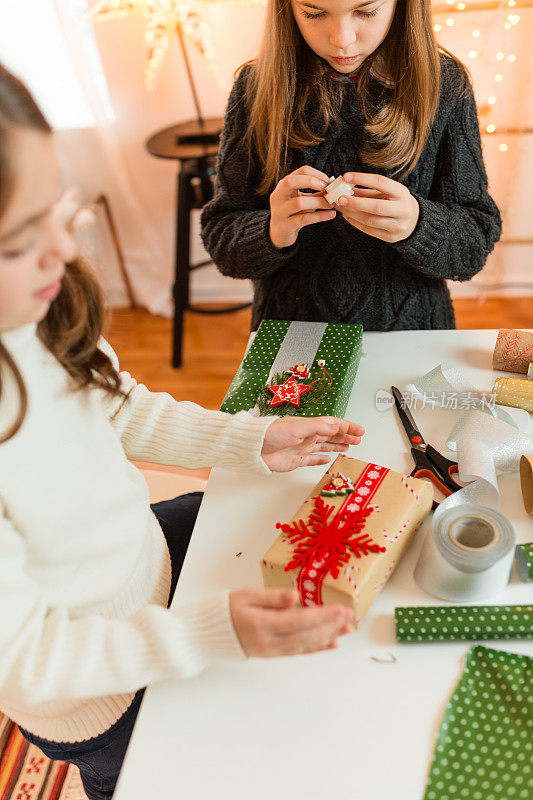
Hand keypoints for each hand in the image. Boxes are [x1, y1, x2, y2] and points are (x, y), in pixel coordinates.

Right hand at [229, 587, 352, 656]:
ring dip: (328, 637)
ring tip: (346, 629)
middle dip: (330, 625)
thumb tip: (296, 596)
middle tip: (349, 616)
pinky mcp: (272, 654)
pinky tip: (331, 645)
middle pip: (306, 634)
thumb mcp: (246, 595)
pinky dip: (316, 648)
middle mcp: (269, 641)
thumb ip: (272, 597)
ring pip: (305, 644)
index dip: (323, 616)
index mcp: (262, 624)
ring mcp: (271, 650)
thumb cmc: (226, 609)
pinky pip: (298, 651)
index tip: (341, 609)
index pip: (299, 621)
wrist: (210, 635)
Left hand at [261, 416, 364, 471]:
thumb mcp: (298, 428)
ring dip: (337, 445)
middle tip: (358, 438)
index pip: (333, 424)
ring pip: (325, 446)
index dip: (347, 427)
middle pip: (331, 435)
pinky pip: (313, 459)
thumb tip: (336, 426)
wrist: (253, 448)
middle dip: (346, 435)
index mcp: (309, 426)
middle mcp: (307, 436)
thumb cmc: (271, 434)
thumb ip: (317, 427)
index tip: (360, 430)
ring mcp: (302, 448)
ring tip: (349, 446)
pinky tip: (328, 459)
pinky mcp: (296, 460)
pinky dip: (322, 459)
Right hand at [269, 166, 335, 248]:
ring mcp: (279, 212)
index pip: (301, 171)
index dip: (317, 174)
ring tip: (331, 204)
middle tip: (327, 189)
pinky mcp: (285, 226)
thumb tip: (333, 185)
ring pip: (299, 203)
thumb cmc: (293, 213)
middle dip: (312, 182)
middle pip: (291, 182)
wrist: (279, 233)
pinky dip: (320, 216)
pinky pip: (304, 219)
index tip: (328, 182)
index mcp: (283, 185)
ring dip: (319, 202)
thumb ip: (316, 192)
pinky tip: (331, 215)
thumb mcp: (303, 199)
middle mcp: (278, 196)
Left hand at [335, 172, 419, 242]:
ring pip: (370, 220)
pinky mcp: (391, 237)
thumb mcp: (386, 192)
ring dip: (352, 213)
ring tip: (341, 207)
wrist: (414, 221)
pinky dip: (355, 223)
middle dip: (355, 202)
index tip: (346, 176)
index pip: (381, 182)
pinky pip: (369, 230)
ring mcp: (398, 225)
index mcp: (402, 193)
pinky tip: (347, 216)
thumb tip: (345, 187)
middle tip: (339, 198)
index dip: (363, 179)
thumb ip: (367, 190)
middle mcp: (402, 209)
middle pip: (376, 206)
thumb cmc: (396, 202)